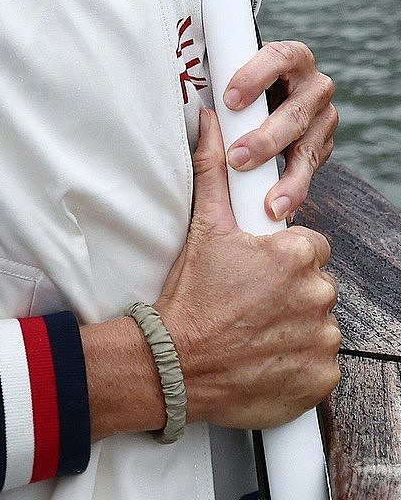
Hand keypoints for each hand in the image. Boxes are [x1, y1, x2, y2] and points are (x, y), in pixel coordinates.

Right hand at [157, 109, 338, 429]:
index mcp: (294, 255)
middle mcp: (317, 295)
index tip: (257, 271)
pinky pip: (322, 362)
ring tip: (256, 330)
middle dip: (290, 291)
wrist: (177, 364)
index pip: (311, 247)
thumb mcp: (203, 228)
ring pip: (320, 322)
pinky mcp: (322, 377)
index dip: (283, 257)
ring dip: (296, 325)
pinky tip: (267, 355)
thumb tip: (209, 122)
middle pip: (315, 284)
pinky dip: (300, 360)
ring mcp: (322, 339)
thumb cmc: (190, 296)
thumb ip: (212, 169)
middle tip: (250, 301)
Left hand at [222, 39, 336, 220]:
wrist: (261, 102)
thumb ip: (216, 87)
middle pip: (296, 111)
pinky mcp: (324, 143)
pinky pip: (311, 168)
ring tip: (269, 202)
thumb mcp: (229, 81)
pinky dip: (295, 190)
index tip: (228, 102)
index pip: (278, 58)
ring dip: (287, 176)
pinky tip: (280, 208)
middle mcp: (314, 85)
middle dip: (266, 138)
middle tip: (237, 158)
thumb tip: (204, 115)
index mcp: (291, 57)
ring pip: (307, 145)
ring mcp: (323, 115)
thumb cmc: (237, 86)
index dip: (255, 77)